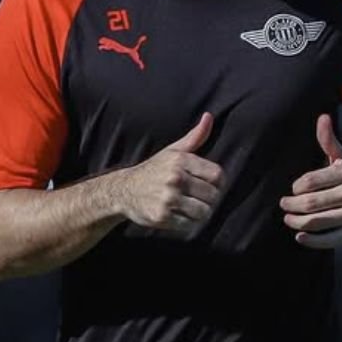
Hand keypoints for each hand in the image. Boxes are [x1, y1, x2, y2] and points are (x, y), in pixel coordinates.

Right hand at [110, 112, 223, 235]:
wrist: (124, 190)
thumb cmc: (153, 170)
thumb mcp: (172, 151)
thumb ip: (195, 137)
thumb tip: (209, 116)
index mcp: (180, 160)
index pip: (217, 175)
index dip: (217, 182)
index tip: (206, 185)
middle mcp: (175, 178)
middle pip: (212, 196)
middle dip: (207, 200)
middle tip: (195, 198)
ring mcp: (168, 198)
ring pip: (203, 212)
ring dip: (198, 213)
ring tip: (187, 207)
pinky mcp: (162, 216)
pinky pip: (189, 225)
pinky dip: (186, 223)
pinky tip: (176, 215)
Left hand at [280, 114, 341, 248]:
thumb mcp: (341, 156)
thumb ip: (328, 140)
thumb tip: (322, 117)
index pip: (310, 182)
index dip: (296, 188)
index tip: (292, 190)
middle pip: (311, 203)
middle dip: (291, 205)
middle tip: (284, 204)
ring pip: (317, 222)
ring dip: (297, 222)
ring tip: (288, 219)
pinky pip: (330, 240)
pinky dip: (311, 240)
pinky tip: (299, 236)